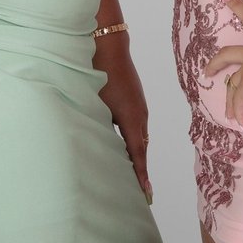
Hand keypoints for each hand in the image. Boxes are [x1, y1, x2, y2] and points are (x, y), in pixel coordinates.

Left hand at [93, 31, 152, 202]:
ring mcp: (140, 108)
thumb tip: (98, 147)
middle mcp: (140, 116)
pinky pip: (138, 127)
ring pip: (140, 138)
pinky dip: (134, 141)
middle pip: (142, 150)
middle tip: (141, 193)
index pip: (138, 155)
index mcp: (131, 120)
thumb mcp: (96, 106)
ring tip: (133, 175)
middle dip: (140, 171)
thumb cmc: (99, 76)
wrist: (110, 47)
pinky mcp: (137, 101)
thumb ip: (99, 127)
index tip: (146, 195)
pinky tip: (126, 147)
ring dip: (137, 155)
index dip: (140, 176)